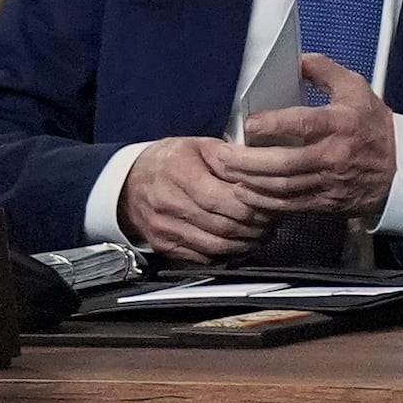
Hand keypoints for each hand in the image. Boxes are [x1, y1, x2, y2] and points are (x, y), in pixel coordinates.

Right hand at [118, 137, 271, 262]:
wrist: (128, 185)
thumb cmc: (168, 161)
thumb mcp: (196, 146)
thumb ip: (227, 157)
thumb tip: (258, 171)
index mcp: (180, 172)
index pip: (225, 198)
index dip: (253, 205)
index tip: (272, 203)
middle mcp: (170, 203)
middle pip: (224, 224)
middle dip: (256, 226)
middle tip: (274, 221)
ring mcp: (166, 228)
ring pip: (217, 245)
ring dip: (246, 243)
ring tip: (262, 233)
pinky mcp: (166, 246)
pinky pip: (204, 257)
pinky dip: (228, 253)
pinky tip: (241, 243)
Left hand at [216, 53, 396, 217]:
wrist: (401, 169)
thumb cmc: (374, 126)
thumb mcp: (356, 88)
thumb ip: (324, 70)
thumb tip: (296, 60)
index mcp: (341, 123)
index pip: (303, 123)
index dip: (273, 124)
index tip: (249, 123)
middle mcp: (334, 155)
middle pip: (285, 163)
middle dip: (248, 162)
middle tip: (222, 156)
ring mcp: (329, 182)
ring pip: (283, 188)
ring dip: (250, 183)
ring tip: (226, 174)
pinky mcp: (325, 201)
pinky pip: (290, 205)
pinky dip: (264, 202)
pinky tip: (246, 194)